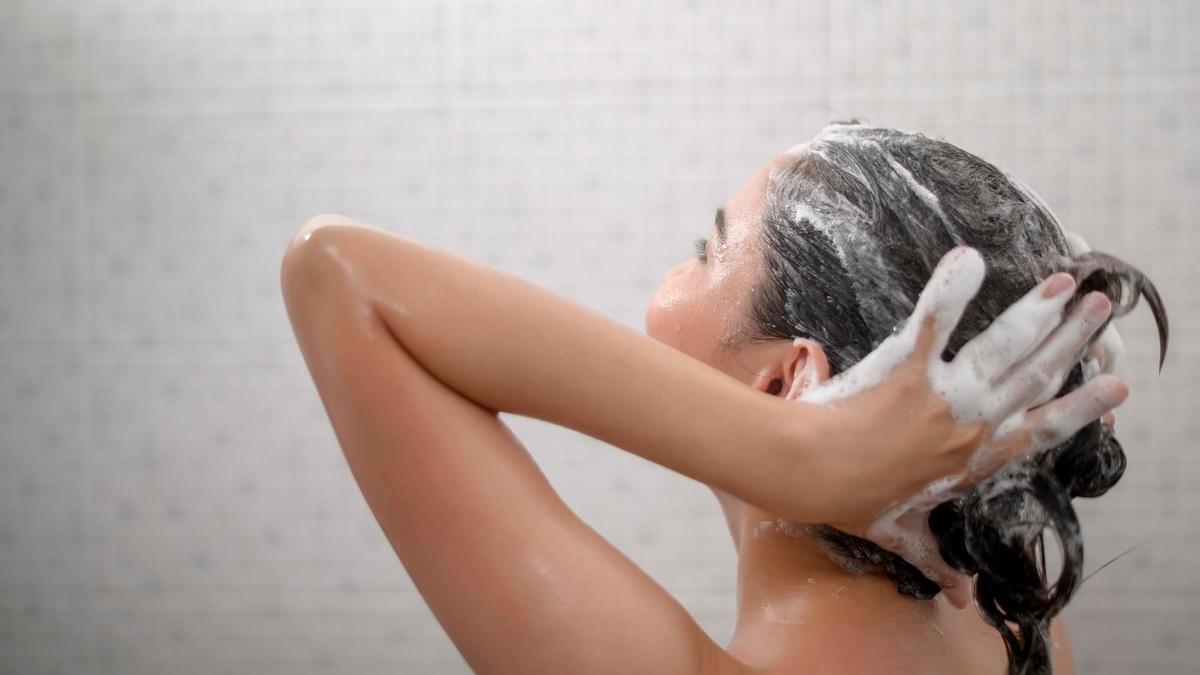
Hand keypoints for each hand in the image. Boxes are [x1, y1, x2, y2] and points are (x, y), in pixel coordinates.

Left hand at [795, 246, 1124, 607]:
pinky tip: (969, 260)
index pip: (1041, 432)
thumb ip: (936, 561)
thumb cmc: (850, 501)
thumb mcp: (901, 535)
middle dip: (1073, 340)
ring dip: (1038, 312)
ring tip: (1067, 282)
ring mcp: (942, 396)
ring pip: (1004, 348)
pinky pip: (936, 321)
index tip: (1116, 388)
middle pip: (1035, 376)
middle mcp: (969, 426)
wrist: (806, 476)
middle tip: (1102, 307)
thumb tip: (960, 600)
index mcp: (973, 461)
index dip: (1082, 408)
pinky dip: (952, 291)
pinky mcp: (907, 368)